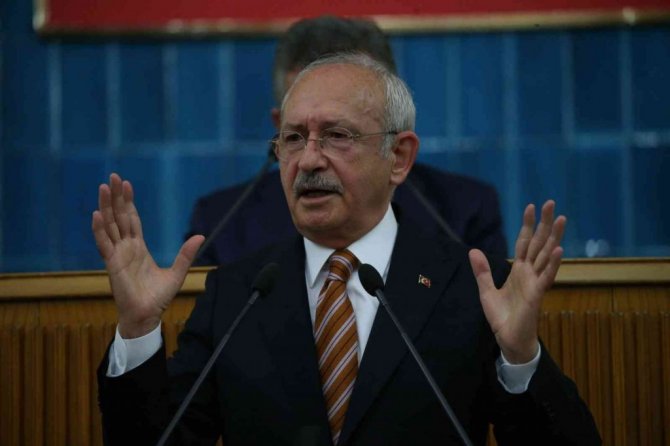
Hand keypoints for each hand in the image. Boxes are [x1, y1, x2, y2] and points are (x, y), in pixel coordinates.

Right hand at [92, 173, 203, 337]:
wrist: (147, 316)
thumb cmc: (158, 298)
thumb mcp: (177, 272)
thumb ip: (185, 254)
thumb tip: (200, 236)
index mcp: (138, 248)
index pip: (132, 219)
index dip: (128, 202)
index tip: (126, 185)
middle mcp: (126, 248)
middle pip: (119, 217)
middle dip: (115, 197)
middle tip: (112, 177)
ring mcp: (117, 255)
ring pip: (109, 225)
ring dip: (105, 206)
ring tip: (103, 187)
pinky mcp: (112, 264)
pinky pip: (104, 244)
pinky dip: (99, 229)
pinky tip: (97, 214)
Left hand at [468, 200, 565, 363]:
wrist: (508, 339)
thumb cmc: (502, 316)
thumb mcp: (486, 291)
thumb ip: (482, 271)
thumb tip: (473, 251)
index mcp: (519, 270)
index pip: (524, 242)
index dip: (527, 225)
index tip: (531, 206)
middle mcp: (530, 273)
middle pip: (539, 243)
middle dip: (545, 223)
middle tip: (551, 203)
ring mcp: (535, 282)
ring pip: (546, 255)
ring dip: (554, 237)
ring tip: (561, 218)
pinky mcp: (537, 295)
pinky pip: (546, 276)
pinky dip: (552, 263)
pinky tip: (557, 250)